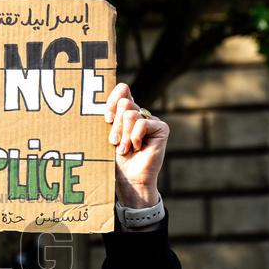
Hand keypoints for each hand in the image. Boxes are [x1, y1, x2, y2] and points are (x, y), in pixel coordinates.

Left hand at [104, 83, 168, 207]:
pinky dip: (135, 138)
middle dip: (116, 125)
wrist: (128, 179)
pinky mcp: (161, 128)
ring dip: (124, 135)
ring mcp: (151, 120)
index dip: (112, 101)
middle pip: (124, 103)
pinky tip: (137, 148)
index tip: (107, 119)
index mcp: (125, 111)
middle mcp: (139, 113)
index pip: (122, 89)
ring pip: (130, 114)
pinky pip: (142, 123)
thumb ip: (112, 114)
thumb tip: (119, 91)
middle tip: (115, 142)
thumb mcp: (108, 134)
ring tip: (124, 149)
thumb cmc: (115, 160)